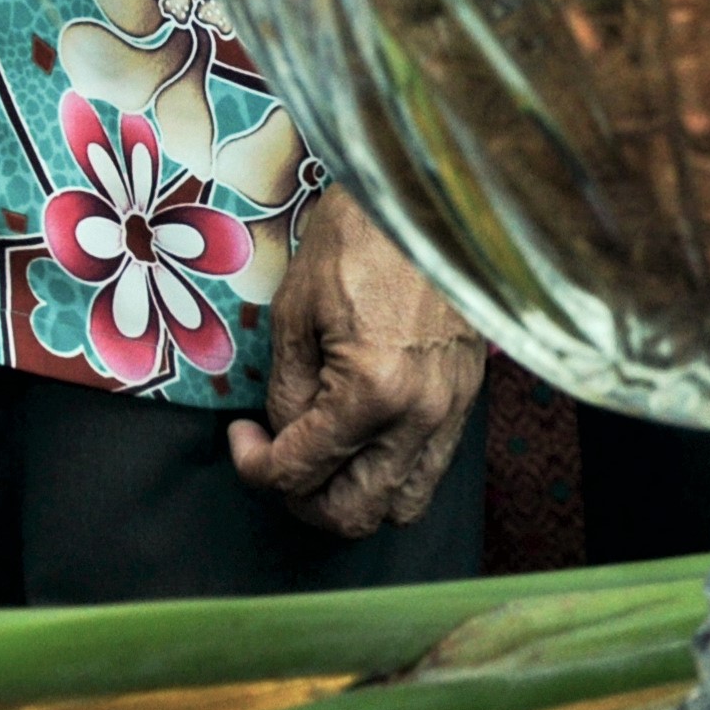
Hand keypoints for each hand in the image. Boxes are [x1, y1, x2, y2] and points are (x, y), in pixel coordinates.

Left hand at [230, 188, 487, 537]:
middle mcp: (420, 415)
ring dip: (351, 497)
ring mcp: (452, 411)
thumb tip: (282, 436)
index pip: (298, 471)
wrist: (426, 197)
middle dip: (300, 497)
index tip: (241, 438)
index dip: (254, 465)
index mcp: (371, 390)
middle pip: (351, 511)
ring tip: (321, 459)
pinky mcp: (468, 399)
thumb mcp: (296, 310)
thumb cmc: (358, 239)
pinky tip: (362, 440)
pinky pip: (430, 471)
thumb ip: (286, 390)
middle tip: (275, 460)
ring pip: (399, 506)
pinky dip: (391, 475)